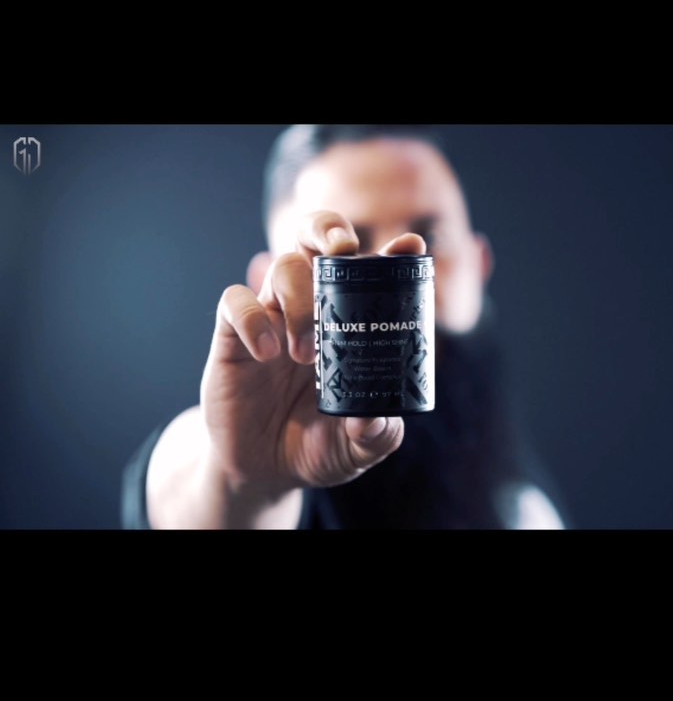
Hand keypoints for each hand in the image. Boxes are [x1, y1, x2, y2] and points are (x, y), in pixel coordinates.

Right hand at [199, 212, 425, 493]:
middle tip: (343, 249)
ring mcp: (272, 317)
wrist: (263, 471)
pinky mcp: (233, 336)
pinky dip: (253, 320)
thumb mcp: (357, 447)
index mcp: (351, 323)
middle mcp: (312, 308)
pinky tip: (267, 354)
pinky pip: (236, 302)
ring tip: (306, 355)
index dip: (392, 251)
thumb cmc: (317, 446)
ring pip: (282, 266)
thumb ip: (375, 434)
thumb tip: (372, 416)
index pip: (372, 271)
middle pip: (316, 238)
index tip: (410, 247)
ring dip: (299, 301)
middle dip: (329, 229)